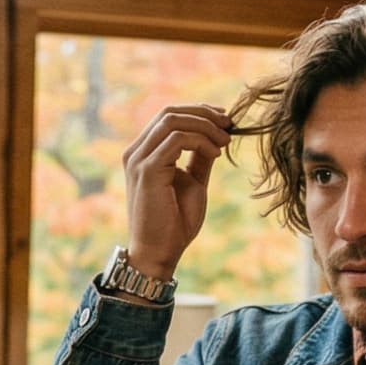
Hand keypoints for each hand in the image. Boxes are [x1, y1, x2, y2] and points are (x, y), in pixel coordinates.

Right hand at [121, 104, 231, 280]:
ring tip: (225, 141)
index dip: (199, 111)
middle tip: (229, 124)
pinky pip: (177, 139)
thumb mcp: (193, 182)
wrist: (160, 253)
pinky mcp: (147, 170)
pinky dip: (201, 141)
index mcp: (143, 153)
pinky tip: (216, 153)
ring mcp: (139, 160)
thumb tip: (216, 134)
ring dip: (205, 126)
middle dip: (204, 113)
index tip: (225, 120)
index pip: (168, 116)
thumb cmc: (174, 223)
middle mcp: (136, 152)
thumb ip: (200, 157)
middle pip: (169, 111)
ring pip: (172, 120)